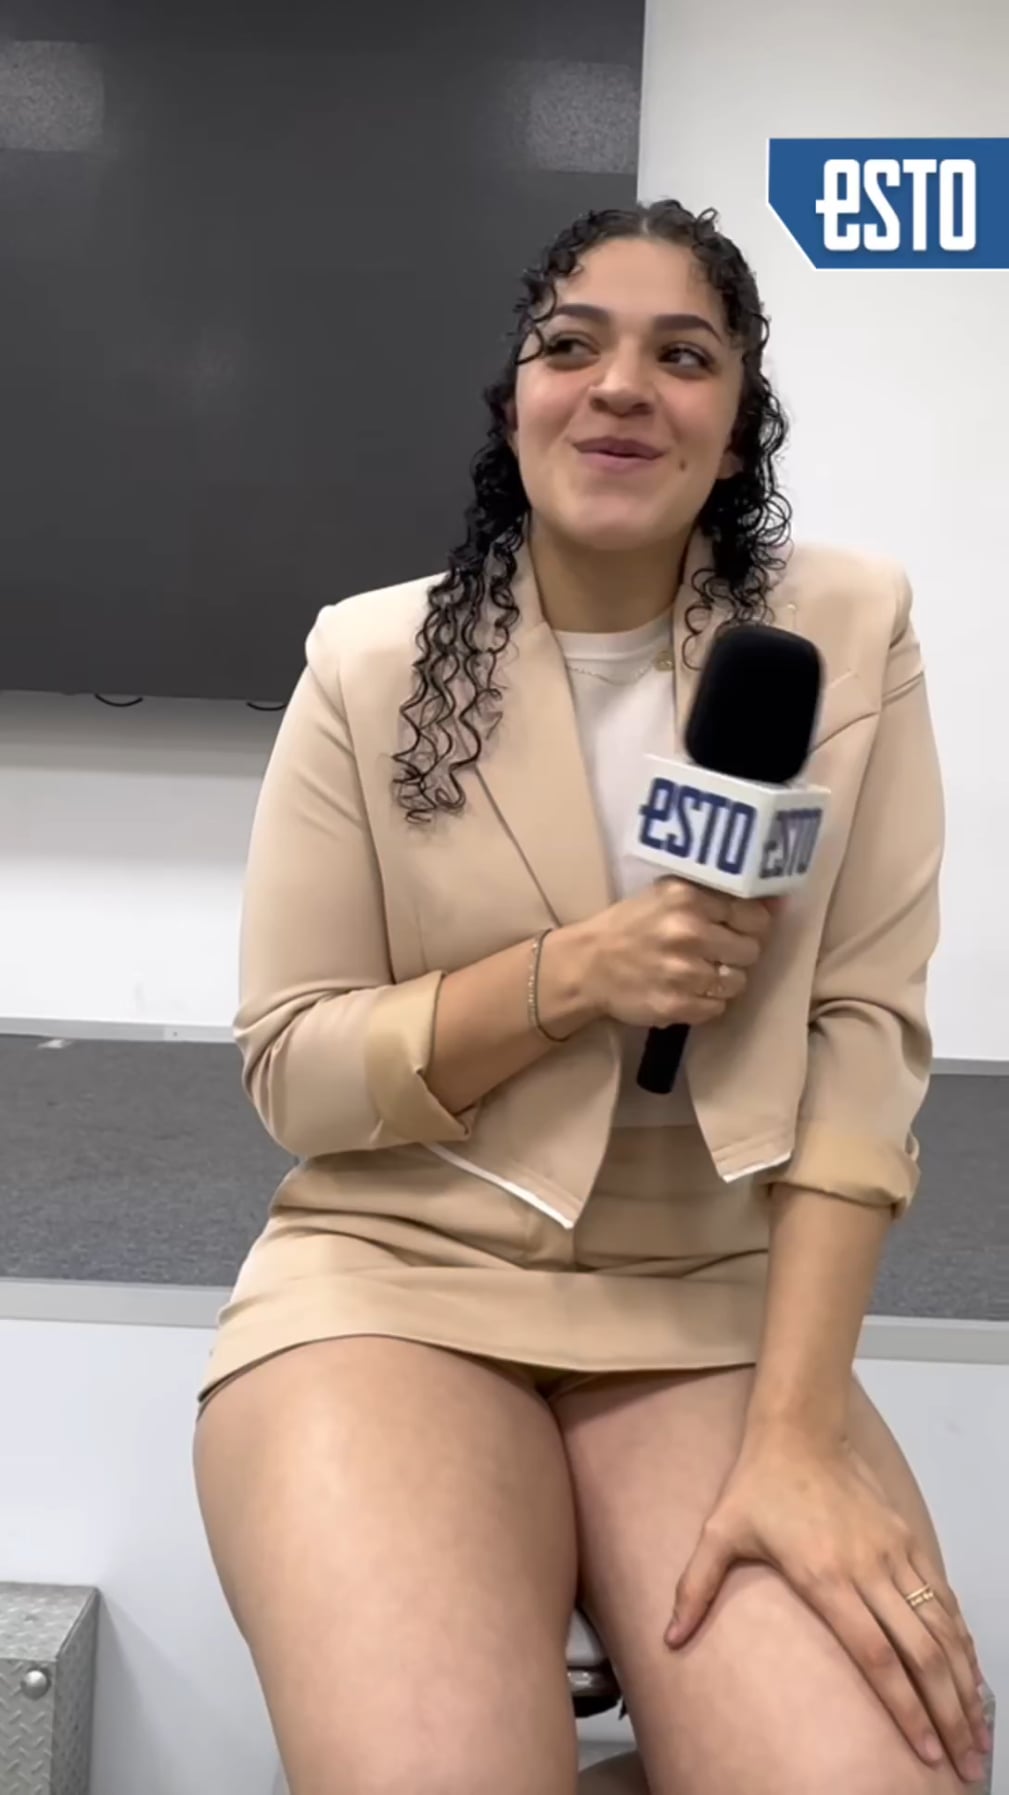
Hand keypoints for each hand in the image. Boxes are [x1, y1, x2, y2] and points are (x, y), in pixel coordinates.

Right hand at [560, 880, 775, 1030]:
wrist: (587, 965)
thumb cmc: (631, 925)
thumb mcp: (668, 896)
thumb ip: (717, 897)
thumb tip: (778, 903)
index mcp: (688, 898)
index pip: (754, 915)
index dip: (750, 925)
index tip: (737, 929)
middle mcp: (688, 933)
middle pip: (750, 951)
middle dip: (737, 953)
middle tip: (716, 953)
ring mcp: (683, 973)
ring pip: (737, 983)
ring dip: (723, 981)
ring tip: (700, 974)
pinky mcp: (676, 1006)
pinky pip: (718, 1009)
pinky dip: (707, 1003)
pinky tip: (687, 991)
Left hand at [665, 1427, 989, 1782]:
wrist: (800, 1428)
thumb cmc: (757, 1484)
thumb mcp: (719, 1534)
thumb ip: (695, 1589)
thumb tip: (669, 1638)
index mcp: (824, 1576)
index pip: (876, 1655)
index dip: (904, 1706)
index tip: (923, 1749)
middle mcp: (868, 1568)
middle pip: (920, 1652)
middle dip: (948, 1711)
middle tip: (964, 1759)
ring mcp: (893, 1552)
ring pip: (941, 1626)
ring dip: (964, 1681)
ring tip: (977, 1730)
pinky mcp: (906, 1537)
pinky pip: (942, 1595)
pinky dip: (961, 1636)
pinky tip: (970, 1671)